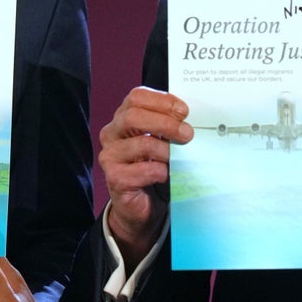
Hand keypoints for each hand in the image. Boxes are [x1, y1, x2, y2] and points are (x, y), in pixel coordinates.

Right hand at [98, 86, 191, 267]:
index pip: (136, 97)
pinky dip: (161, 171)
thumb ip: (169, 126)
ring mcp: (110, 156)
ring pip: (142, 144)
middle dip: (166, 123)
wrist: (141, 203)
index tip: (184, 111)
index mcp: (123, 117)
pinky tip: (166, 175)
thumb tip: (191, 119)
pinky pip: (144, 170)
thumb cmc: (153, 165)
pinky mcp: (115, 178)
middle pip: (134, 117)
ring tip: (180, 158)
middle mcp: (112, 133)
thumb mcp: (160, 140)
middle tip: (187, 134)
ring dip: (167, 150)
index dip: (162, 101)